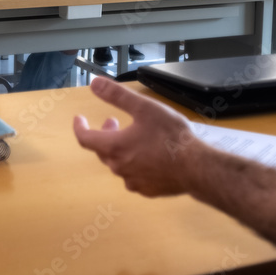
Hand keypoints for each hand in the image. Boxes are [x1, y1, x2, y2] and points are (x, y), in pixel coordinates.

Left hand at [74, 77, 199, 196]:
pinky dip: (135, 164)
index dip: (80, 127)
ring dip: (120, 149)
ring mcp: (133, 181)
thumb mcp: (145, 108)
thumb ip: (117, 95)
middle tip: (114, 122)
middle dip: (105, 134)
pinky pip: (134, 177)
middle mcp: (119, 167)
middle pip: (102, 151)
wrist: (196, 167)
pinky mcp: (148, 190)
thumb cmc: (171, 136)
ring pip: (119, 164)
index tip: (79, 119)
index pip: (85, 139)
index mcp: (114, 147)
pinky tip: (149, 157)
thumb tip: (94, 83)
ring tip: (134, 137)